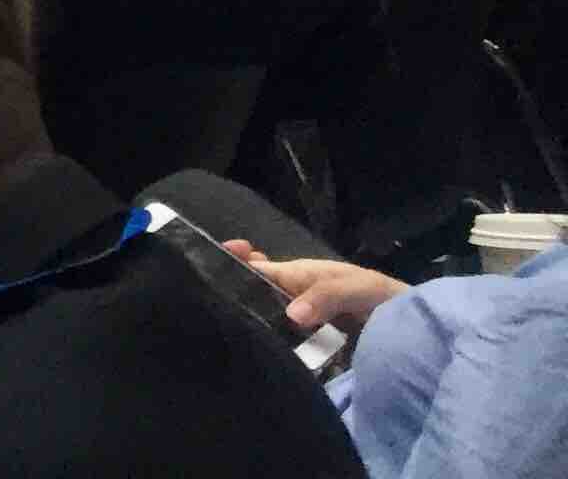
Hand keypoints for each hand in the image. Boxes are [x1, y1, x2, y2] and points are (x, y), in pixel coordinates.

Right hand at [221, 242, 406, 337]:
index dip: (232, 264)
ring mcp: (300, 328)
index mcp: (298, 276)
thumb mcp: (358, 287)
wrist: (416, 332)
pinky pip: (284, 350)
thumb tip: (291, 316)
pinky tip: (259, 361)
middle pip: (254, 298)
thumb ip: (326, 295)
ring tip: (227, 339)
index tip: (209, 268)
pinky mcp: (310, 353)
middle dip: (233, 299)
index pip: (256, 268)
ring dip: (251, 328)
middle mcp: (293, 300)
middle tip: (212, 312)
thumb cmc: (383, 298)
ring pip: (266, 324)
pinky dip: (272, 351)